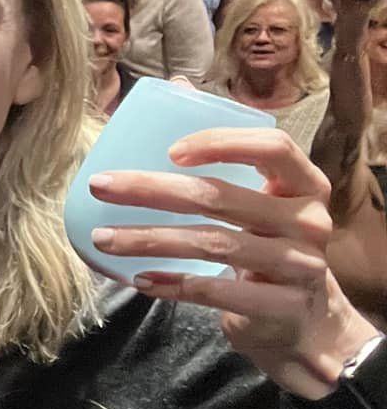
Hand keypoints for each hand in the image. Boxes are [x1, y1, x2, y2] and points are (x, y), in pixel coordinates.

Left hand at [87, 128, 374, 398]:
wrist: (304, 323)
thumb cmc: (268, 247)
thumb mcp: (260, 200)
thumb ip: (226, 152)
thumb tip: (179, 85)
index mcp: (305, 184)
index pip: (272, 147)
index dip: (221, 142)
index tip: (168, 149)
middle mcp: (310, 221)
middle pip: (221, 197)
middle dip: (152, 189)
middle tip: (100, 186)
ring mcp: (300, 266)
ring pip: (212, 244)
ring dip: (148, 240)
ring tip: (102, 238)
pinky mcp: (282, 306)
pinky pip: (217, 291)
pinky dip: (173, 284)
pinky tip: (140, 279)